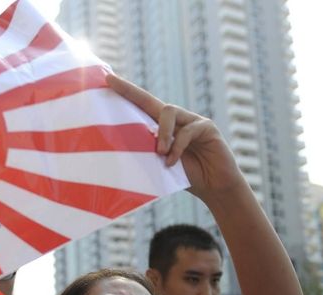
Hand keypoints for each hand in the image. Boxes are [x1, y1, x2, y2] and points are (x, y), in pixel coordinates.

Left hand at [106, 74, 244, 200]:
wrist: (215, 187)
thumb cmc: (187, 177)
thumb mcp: (162, 166)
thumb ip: (150, 153)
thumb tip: (127, 146)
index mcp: (162, 128)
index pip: (141, 106)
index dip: (126, 93)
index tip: (107, 79)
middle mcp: (176, 119)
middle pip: (149, 100)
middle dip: (128, 91)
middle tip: (110, 82)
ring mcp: (191, 120)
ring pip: (168, 111)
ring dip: (161, 133)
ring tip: (159, 153)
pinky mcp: (206, 127)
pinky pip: (187, 131)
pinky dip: (177, 148)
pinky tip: (172, 162)